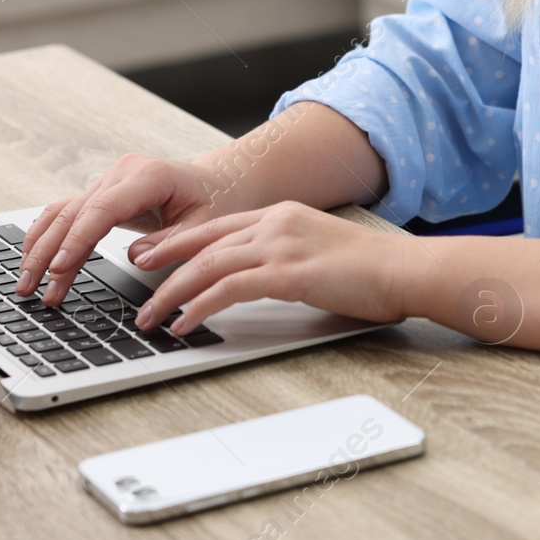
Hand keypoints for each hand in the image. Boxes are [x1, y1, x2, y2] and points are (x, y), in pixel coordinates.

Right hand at [18, 153, 247, 305]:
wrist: (220, 180)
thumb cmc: (217, 200)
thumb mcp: (206, 225)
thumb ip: (172, 242)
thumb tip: (136, 258)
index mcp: (147, 176)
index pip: (101, 211)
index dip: (77, 241)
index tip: (58, 269)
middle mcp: (121, 173)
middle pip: (72, 213)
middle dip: (48, 253)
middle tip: (31, 288)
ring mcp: (108, 180)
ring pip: (62, 214)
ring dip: (40, 247)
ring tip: (26, 283)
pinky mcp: (102, 193)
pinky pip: (68, 214)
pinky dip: (49, 237)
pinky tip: (34, 260)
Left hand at [128, 201, 414, 335]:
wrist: (406, 269)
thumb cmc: (374, 270)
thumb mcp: (322, 253)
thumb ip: (289, 258)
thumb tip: (264, 281)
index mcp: (284, 215)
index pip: (218, 226)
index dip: (179, 240)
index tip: (152, 253)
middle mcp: (277, 223)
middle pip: (203, 241)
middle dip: (162, 261)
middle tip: (134, 278)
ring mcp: (281, 245)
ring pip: (207, 265)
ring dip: (170, 293)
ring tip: (149, 317)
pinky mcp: (288, 273)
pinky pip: (228, 289)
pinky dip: (199, 306)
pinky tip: (184, 323)